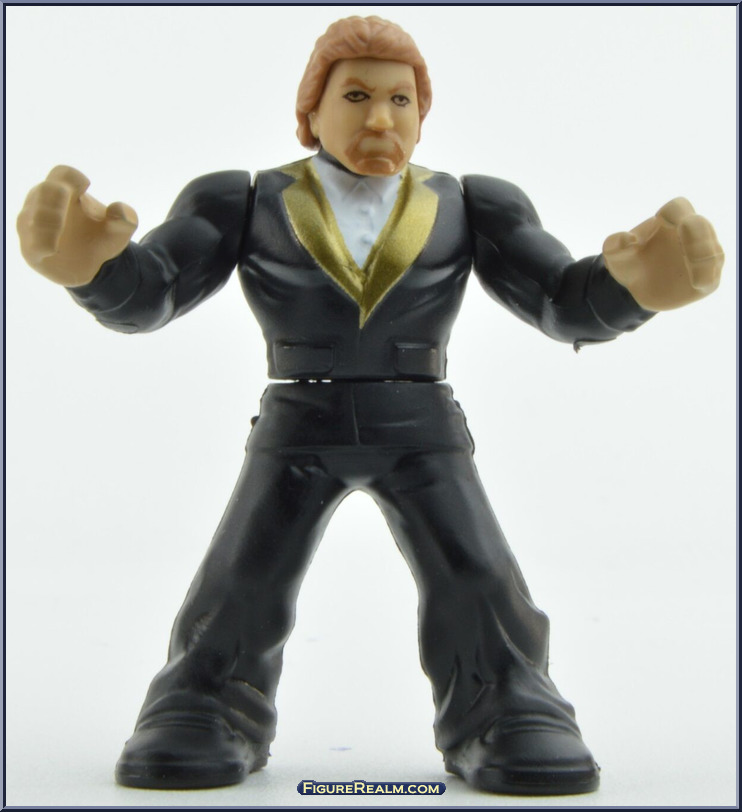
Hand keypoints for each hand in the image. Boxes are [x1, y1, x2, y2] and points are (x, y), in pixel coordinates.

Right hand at [17, 165, 137, 287]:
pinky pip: (32, 244)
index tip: (86, 185)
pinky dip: (40, 243)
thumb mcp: (120, 230)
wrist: (93, 268)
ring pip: (33, 216)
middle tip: (66, 198)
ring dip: (46, 218)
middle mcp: (45, 204)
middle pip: (44, 191)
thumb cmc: (101, 239)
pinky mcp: (33, 250)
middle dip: (55, 195)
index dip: (72, 176)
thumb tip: (119, 209)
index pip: (62, 174)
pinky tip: (52, 249)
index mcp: (66, 192)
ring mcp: (35, 226)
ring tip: (59, 227)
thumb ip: (125, 218)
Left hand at [602, 198, 723, 311]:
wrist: (634, 290)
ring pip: (711, 252)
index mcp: (669, 219)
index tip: (661, 221)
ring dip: (703, 260)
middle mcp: (690, 232)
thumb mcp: (613, 254)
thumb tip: (629, 238)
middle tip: (689, 253)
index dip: (675, 213)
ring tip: (694, 275)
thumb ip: (614, 243)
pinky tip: (697, 284)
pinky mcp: (706, 276)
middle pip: (700, 227)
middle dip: (696, 237)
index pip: (678, 207)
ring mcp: (702, 253)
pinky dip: (707, 277)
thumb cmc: (627, 263)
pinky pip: (712, 275)